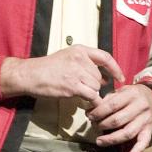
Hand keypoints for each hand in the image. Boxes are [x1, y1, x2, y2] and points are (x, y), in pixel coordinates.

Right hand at [0, 46, 123, 104]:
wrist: (30, 74)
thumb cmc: (48, 68)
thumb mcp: (68, 57)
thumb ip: (86, 65)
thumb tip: (105, 79)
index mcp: (80, 50)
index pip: (105, 57)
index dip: (115, 68)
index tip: (121, 77)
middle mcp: (80, 59)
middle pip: (99, 76)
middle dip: (94, 84)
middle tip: (82, 87)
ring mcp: (76, 72)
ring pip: (96, 87)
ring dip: (90, 92)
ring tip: (76, 91)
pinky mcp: (73, 86)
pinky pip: (91, 95)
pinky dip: (91, 101)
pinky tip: (85, 102)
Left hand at [86, 84, 151, 151]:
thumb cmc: (133, 94)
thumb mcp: (121, 91)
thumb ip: (107, 100)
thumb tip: (90, 111)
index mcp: (132, 95)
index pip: (112, 105)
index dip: (99, 112)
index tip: (90, 116)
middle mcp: (140, 107)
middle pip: (118, 120)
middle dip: (102, 125)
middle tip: (94, 126)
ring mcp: (145, 119)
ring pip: (127, 132)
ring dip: (111, 139)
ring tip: (99, 141)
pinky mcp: (150, 129)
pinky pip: (144, 141)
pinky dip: (137, 150)